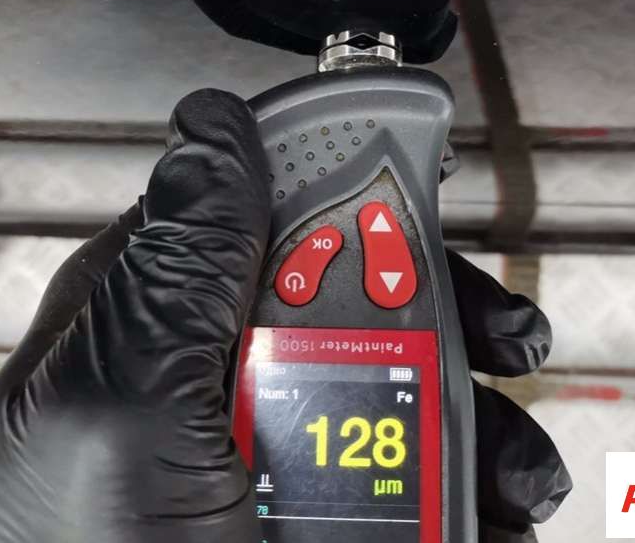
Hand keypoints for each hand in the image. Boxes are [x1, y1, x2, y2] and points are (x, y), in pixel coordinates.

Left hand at [0, 89, 570, 541]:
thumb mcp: (121, 419)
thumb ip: (175, 274)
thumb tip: (209, 130)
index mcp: (134, 338)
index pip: (232, 209)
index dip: (319, 172)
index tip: (402, 158)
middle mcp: (206, 383)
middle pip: (334, 286)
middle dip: (426, 293)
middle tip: (492, 325)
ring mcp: (273, 451)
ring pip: (395, 371)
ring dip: (474, 395)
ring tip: (512, 440)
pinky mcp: (335, 511)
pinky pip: (422, 461)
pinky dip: (481, 473)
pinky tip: (499, 498)